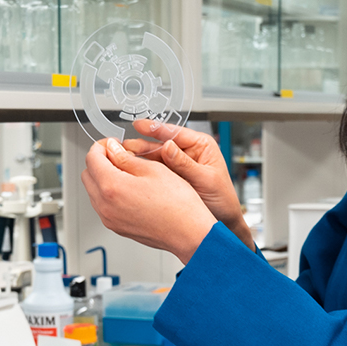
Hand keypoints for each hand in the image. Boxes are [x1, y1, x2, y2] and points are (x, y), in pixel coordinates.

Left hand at [82, 138, 217, 264]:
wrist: (188, 233)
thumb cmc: (178, 205)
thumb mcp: (153, 169)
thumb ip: (126, 158)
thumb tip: (113, 150)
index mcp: (112, 187)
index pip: (92, 158)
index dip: (101, 146)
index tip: (112, 144)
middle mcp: (105, 206)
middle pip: (88, 175)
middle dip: (99, 161)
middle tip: (119, 155)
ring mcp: (109, 219)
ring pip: (94, 191)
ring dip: (104, 178)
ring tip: (128, 173)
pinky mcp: (117, 227)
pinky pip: (103, 206)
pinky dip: (110, 194)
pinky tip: (130, 189)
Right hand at [122, 120, 254, 249]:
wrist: (223, 220)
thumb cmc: (222, 198)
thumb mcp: (205, 179)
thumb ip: (185, 164)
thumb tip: (169, 147)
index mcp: (201, 146)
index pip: (175, 132)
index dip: (156, 128)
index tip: (140, 125)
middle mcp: (188, 152)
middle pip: (160, 143)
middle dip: (142, 144)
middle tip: (125, 145)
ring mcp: (178, 164)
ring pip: (154, 157)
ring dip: (139, 157)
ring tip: (123, 157)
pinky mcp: (171, 177)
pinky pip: (154, 170)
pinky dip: (142, 169)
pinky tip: (131, 169)